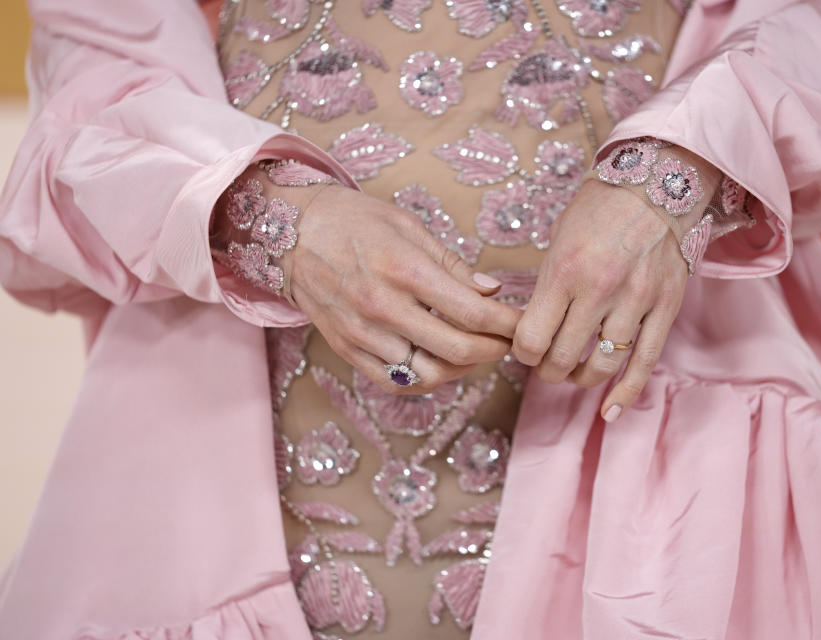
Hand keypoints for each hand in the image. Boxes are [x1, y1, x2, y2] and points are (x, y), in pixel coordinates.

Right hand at [281, 183, 521, 394]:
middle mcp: (383, 306)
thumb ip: (452, 264)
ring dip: (463, 369)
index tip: (522, 324)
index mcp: (404, 269)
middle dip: (494, 349)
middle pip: (457, 349)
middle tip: (507, 341)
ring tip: (475, 352)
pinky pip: (395, 382)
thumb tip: (492, 291)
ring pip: (429, 374)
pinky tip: (440, 365)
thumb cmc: (355, 222)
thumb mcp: (408, 227)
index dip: (507, 323)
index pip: (472, 312)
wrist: (290, 233)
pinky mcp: (347, 349)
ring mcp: (362, 333)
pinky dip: (426, 381)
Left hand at [512, 178, 691, 419]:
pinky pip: (644, 363)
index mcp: (565, 270)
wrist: (658, 183)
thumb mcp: (560, 236)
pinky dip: (625, 392)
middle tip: (545, 364)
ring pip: (601, 366)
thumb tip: (529, 323)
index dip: (522, 353)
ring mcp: (636, 301)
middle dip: (547, 369)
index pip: (532, 338)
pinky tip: (610, 410)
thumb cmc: (601, 207)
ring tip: (573, 373)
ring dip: (580, 378)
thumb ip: (547, 282)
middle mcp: (599, 290)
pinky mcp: (665, 308)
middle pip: (562, 357)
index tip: (523, 349)